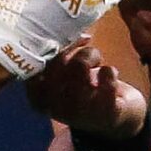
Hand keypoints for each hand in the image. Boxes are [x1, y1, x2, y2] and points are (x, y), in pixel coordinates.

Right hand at [26, 41, 148, 136]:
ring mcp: (81, 111)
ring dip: (91, 55)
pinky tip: (110, 74)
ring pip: (80, 65)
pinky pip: (106, 76)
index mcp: (39, 99)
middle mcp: (56, 108)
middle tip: (83, 45)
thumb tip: (61, 27)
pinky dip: (109, 70)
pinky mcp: (107, 111)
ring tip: (97, 61)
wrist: (116, 123)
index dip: (49, 47)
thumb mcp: (63, 77)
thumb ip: (56, 57)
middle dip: (72, 47)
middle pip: (56, 63)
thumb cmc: (84, 92)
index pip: (33, 67)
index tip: (62, 38)